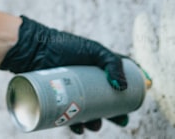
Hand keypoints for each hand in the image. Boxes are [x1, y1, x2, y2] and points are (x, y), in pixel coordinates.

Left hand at [0, 16, 131, 133]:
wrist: (34, 51)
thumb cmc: (64, 46)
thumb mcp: (93, 51)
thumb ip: (112, 63)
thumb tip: (123, 88)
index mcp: (100, 66)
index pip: (122, 77)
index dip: (134, 88)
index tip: (140, 99)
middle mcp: (89, 80)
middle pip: (108, 101)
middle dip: (116, 114)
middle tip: (121, 120)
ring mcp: (75, 90)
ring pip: (90, 112)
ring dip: (96, 122)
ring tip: (94, 125)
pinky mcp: (61, 100)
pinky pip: (71, 117)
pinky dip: (76, 125)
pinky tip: (78, 128)